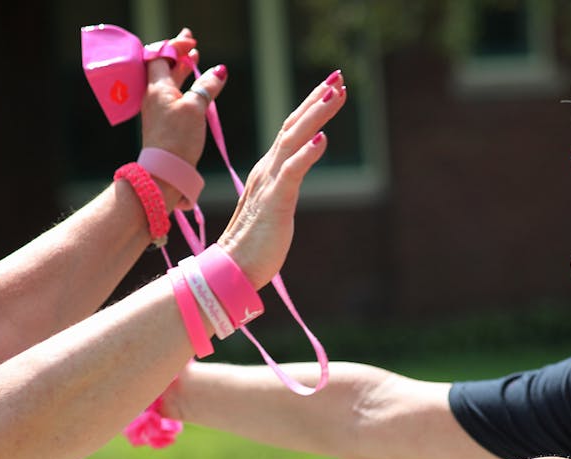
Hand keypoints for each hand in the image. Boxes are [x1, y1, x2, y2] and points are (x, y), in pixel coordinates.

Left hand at [140, 29, 210, 206]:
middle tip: (192, 46)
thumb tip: (220, 71)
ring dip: (181, 70)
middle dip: (178, 55)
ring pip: (168, 82)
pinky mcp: (162, 123)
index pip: (160, 55)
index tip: (192, 42)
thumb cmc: (177, 138)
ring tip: (194, 61)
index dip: (175, 46)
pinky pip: (170, 96)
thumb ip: (207, 87)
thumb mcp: (196, 108)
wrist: (165, 172)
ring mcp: (157, 110)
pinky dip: (182, 86)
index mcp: (156, 87)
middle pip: (163, 67)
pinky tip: (194, 90)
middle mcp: (153, 96)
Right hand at [216, 70, 346, 287]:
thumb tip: (293, 175)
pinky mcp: (274, 202)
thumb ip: (283, 187)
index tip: (331, 87)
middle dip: (316, 100)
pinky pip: (291, 172)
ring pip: (294, 140)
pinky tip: (322, 139)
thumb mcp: (273, 208)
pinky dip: (307, 154)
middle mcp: (267, 170)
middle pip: (293, 126)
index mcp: (268, 171)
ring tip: (335, 94)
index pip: (291, 130)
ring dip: (316, 115)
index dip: (310, 106)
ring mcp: (269, 183)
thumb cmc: (254, 245)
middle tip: (338, 77)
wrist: (232, 269)